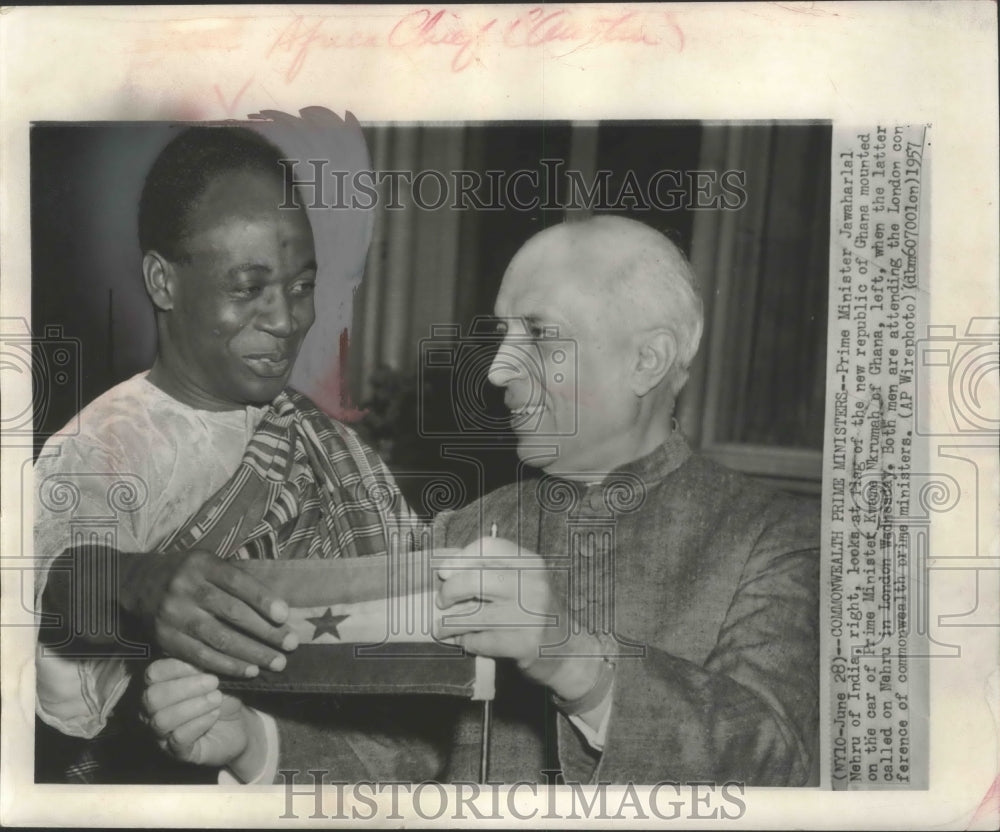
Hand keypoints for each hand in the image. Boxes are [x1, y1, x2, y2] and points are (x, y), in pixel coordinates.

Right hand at [121, 550, 297, 677]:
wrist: (136, 582)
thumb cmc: (187, 573)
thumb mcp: (208, 562)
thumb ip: (237, 578)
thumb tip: (278, 605)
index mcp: (201, 564)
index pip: (237, 582)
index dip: (263, 599)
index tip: (285, 616)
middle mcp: (186, 587)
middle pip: (232, 612)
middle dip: (265, 631)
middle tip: (291, 644)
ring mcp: (173, 614)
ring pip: (219, 638)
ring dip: (252, 653)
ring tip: (276, 662)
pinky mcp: (164, 638)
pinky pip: (201, 656)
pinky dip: (228, 666)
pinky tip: (249, 670)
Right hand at [142, 658, 265, 773]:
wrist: (240, 726)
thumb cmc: (222, 696)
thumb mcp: (216, 676)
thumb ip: (204, 666)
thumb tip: (201, 656)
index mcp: (159, 686)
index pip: (153, 672)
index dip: (178, 667)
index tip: (203, 665)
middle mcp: (153, 711)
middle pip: (152, 697)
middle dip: (185, 687)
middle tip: (214, 682)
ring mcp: (163, 734)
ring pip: (162, 720)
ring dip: (194, 705)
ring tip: (217, 699)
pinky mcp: (178, 752)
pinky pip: (178, 739)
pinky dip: (199, 723)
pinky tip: (214, 715)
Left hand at [434, 537, 604, 700]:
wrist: (569, 650)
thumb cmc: (536, 612)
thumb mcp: (524, 581)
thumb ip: (492, 571)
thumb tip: (446, 569)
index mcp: (531, 563)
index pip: (488, 547)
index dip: (460, 557)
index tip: (445, 571)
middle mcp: (532, 584)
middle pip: (473, 579)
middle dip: (449, 591)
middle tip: (442, 602)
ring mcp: (529, 615)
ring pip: (471, 615)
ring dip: (449, 624)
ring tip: (443, 628)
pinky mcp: (523, 643)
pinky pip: (479, 641)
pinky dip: (467, 643)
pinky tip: (466, 641)